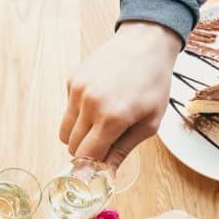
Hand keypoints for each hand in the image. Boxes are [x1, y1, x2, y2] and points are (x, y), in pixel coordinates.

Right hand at [62, 22, 182, 162]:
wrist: (145, 43)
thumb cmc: (154, 84)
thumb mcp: (149, 123)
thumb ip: (123, 150)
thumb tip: (107, 176)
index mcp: (112, 118)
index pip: (87, 156)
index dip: (92, 167)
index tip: (99, 169)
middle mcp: (90, 104)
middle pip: (72, 147)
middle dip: (86, 152)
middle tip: (104, 145)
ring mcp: (78, 90)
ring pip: (65, 131)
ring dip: (80, 136)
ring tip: (101, 125)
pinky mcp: (72, 80)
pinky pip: (68, 110)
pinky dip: (79, 114)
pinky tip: (100, 101)